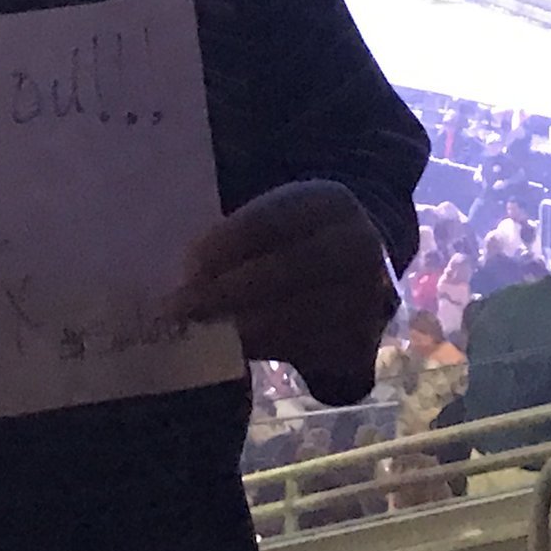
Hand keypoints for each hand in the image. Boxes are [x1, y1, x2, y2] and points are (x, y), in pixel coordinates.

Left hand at [168, 180, 396, 406]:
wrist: (353, 284)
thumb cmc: (294, 247)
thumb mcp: (276, 227)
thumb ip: (236, 241)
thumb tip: (184, 276)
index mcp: (329, 202)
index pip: (271, 220)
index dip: (224, 245)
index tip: (186, 268)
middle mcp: (358, 244)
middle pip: (287, 268)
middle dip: (229, 290)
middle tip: (184, 307)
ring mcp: (366, 294)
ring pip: (297, 313)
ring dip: (241, 325)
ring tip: (201, 330)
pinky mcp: (361, 338)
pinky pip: (308, 347)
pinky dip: (264, 348)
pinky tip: (231, 348)